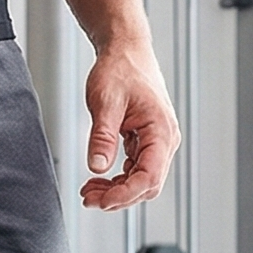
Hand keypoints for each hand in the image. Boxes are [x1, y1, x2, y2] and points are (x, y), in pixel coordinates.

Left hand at [80, 38, 177, 210]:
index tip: (100, 201)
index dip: (125, 194)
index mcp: (161, 131)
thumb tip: (98, 167)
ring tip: (89, 191)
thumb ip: (102, 137)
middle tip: (88, 198)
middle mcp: (165, 140)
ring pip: (142, 180)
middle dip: (118, 197)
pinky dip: (118, 179)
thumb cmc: (120, 69)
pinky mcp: (146, 141)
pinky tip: (99, 179)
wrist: (125, 51)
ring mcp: (157, 142)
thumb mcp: (105, 102)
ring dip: (117, 190)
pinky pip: (136, 169)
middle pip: (147, 185)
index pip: (149, 177)